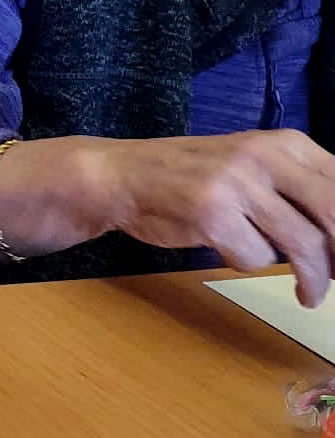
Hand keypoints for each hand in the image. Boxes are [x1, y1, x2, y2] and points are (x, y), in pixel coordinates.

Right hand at [93, 128, 334, 306]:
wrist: (124, 175)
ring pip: (302, 245)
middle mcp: (265, 157)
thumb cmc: (192, 175)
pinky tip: (236, 254)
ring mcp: (237, 184)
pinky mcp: (212, 215)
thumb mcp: (254, 165)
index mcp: (285, 143)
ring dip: (310, 280)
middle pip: (334, 216)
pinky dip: (251, 264)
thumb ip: (299, 189)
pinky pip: (256, 258)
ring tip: (309, 294)